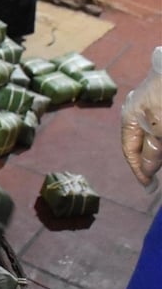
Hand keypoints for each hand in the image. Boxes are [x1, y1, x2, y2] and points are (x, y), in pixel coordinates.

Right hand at [121, 46, 161, 187]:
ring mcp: (152, 106)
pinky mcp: (161, 103)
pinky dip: (160, 137)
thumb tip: (146, 169)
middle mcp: (139, 112)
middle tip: (160, 175)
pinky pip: (159, 126)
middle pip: (144, 143)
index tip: (149, 186)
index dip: (139, 169)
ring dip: (158, 148)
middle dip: (153, 159)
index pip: (130, 150)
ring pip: (155, 135)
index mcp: (130, 117)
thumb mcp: (159, 127)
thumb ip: (152, 149)